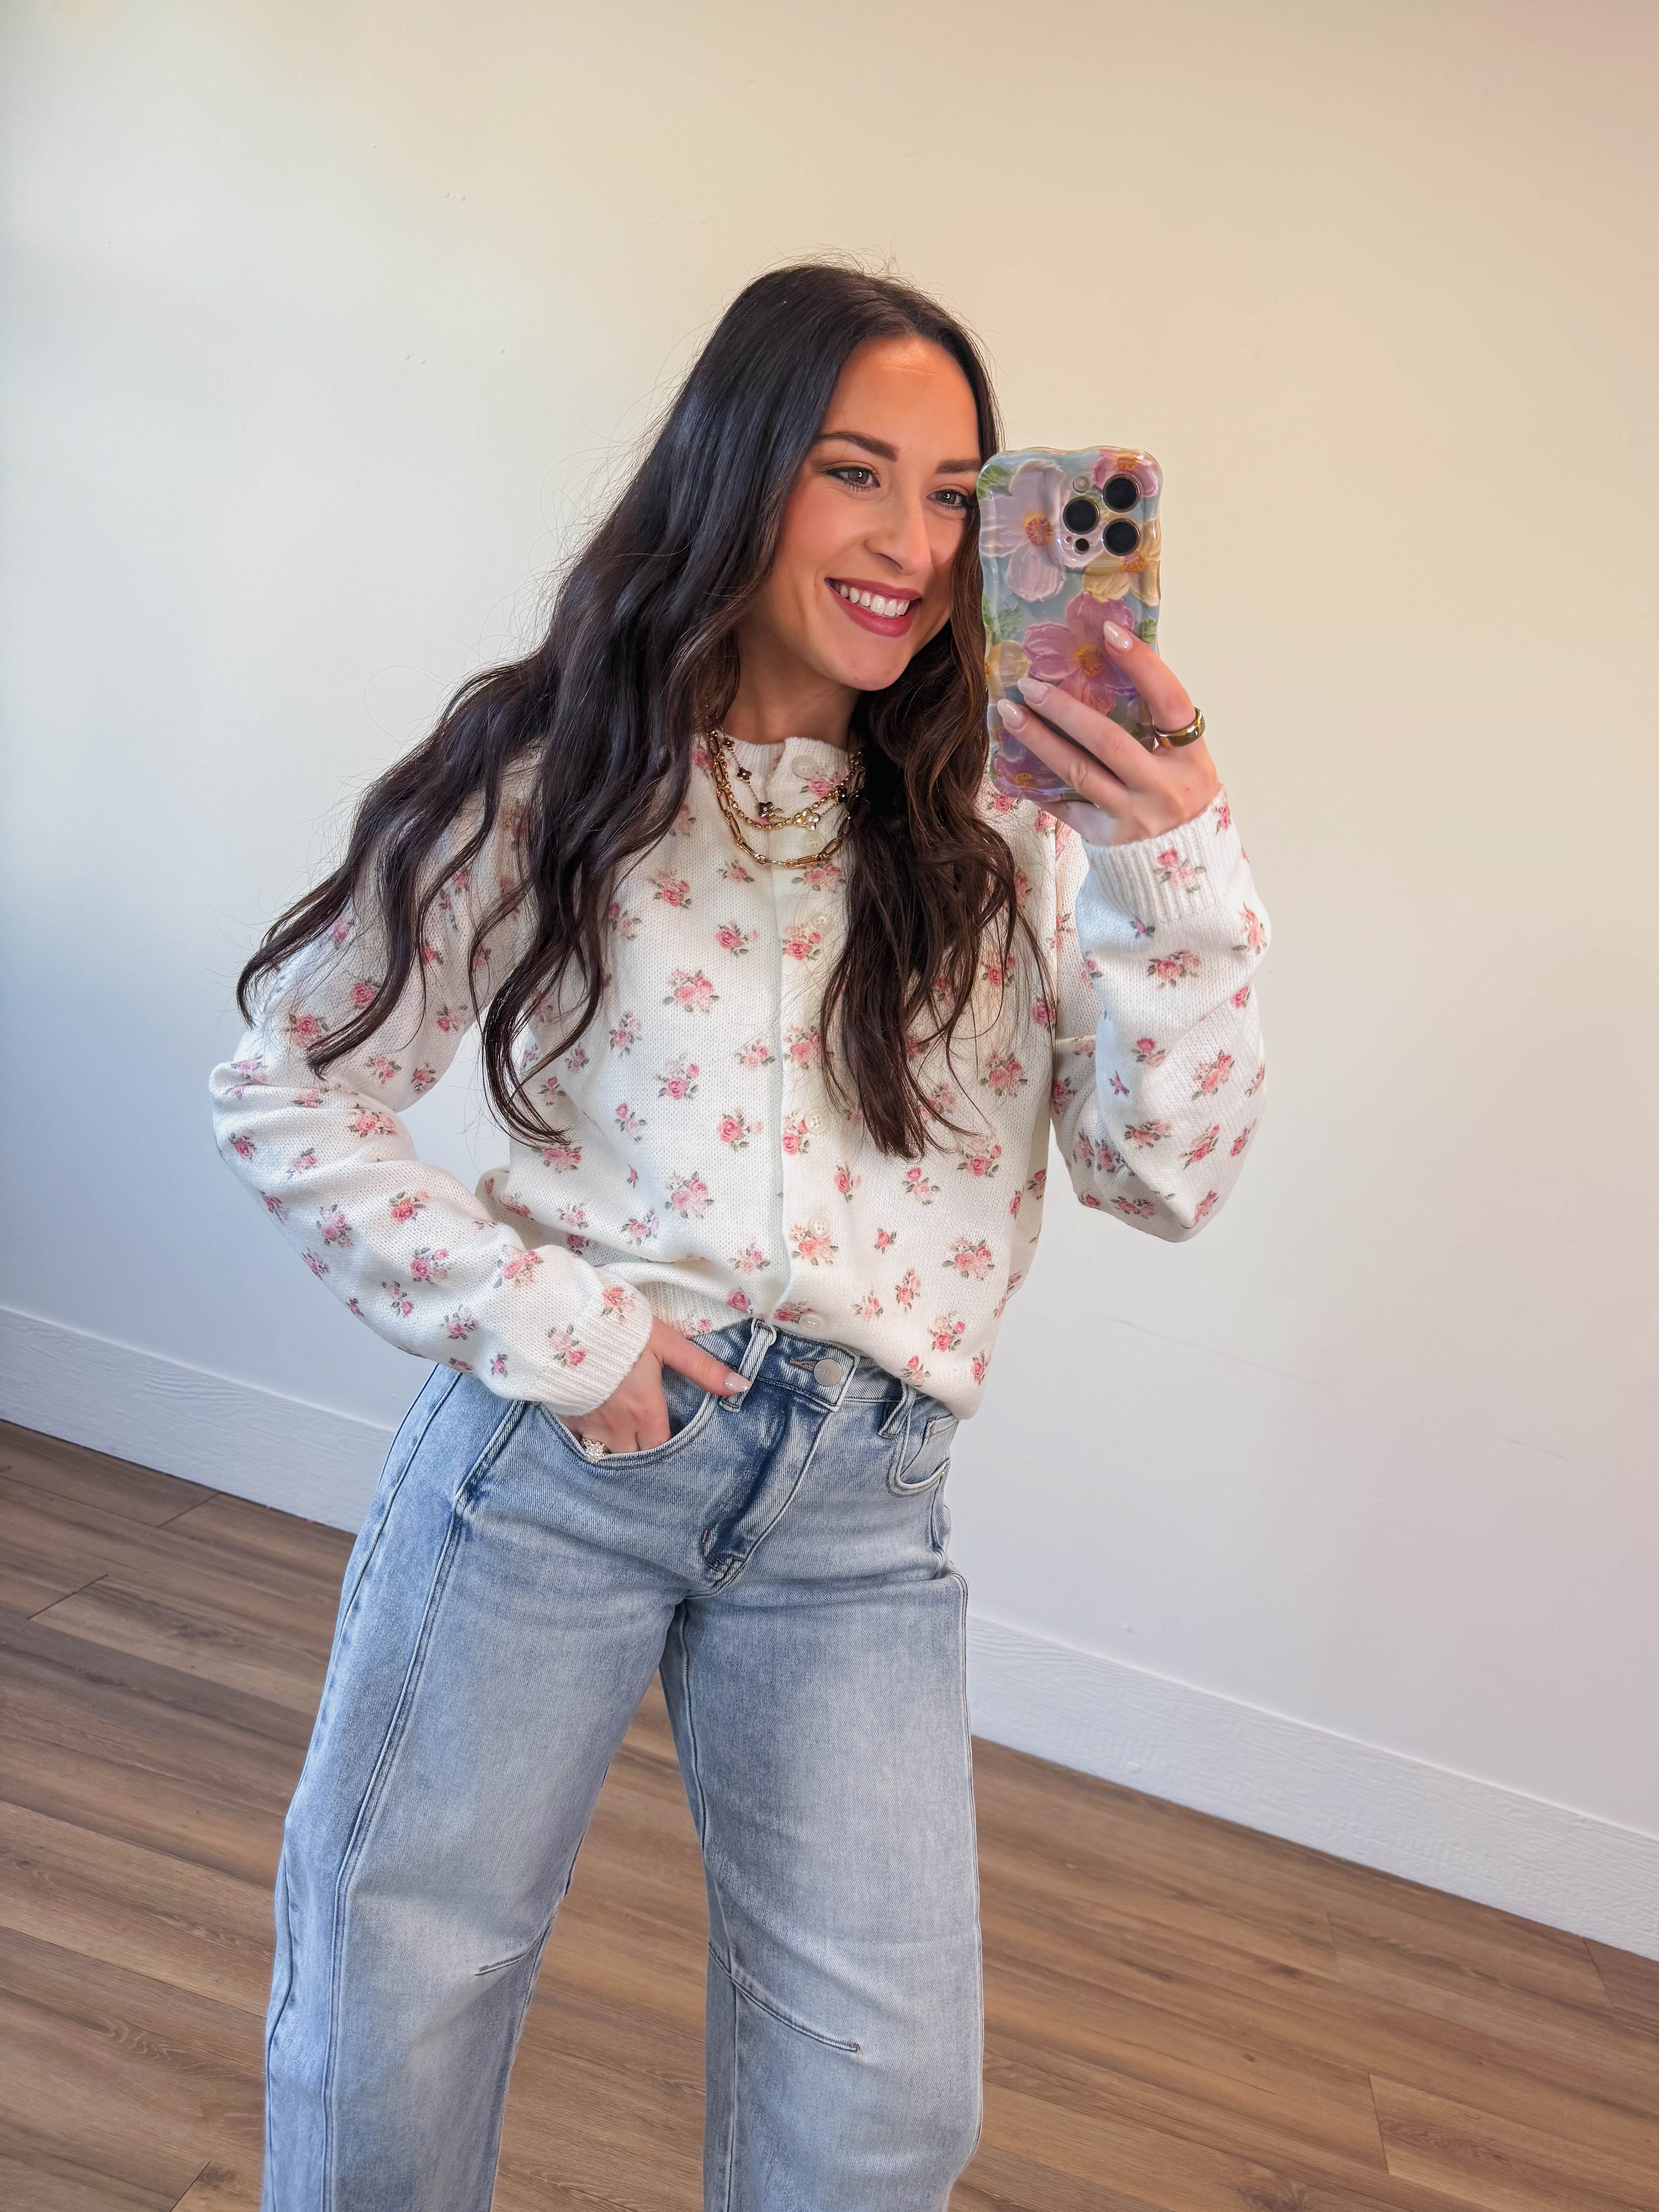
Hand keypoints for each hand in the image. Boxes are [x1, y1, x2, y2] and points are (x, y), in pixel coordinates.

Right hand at [566, 1316, 745, 1454]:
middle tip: (650, 1434)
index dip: (668, 1447)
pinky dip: (592, 1434)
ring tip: (625, 1429)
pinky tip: (597, 1417)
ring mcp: (590, 1425)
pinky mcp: (567, 1417)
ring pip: (609, 1451)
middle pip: (636, 1456)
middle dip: (644, 1450)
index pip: (661, 1448)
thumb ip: (702, 1368)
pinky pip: (582, 1439)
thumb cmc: (620, 1331)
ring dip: (619, 1445)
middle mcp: (618, 1427)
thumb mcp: (667, 1343)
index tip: (671, 1436)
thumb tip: (740, 1386)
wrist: (563, 1322)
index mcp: (645, 1412)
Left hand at [995, 617, 1218, 847]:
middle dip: (1064, 709)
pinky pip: (1065, 807)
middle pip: (1109, 740)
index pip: (1170, 702)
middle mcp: (1165, 788)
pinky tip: (1012, 765)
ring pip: (1079, 772)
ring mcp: (1135, 816)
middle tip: (1030, 683)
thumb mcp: (1185, 761)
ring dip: (1039, 740)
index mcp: (1191, 757)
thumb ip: (1156, 725)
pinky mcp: (1107, 837)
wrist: (1187, 867)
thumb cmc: (1179, 794)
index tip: (1110, 632)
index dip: (1143, 665)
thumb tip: (1107, 668)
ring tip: (1010, 714)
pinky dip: (1038, 785)